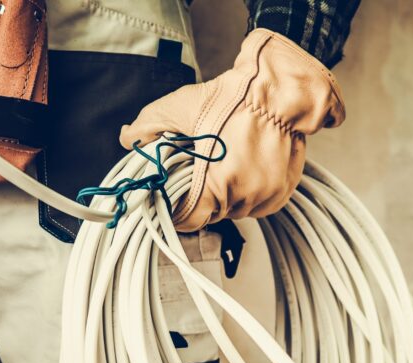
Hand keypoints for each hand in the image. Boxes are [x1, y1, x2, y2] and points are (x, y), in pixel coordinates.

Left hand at [120, 28, 345, 231]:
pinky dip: (249, 191)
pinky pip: (259, 203)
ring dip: (227, 194)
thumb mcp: (179, 107)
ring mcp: (266, 197)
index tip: (174, 195)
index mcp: (215, 187)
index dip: (177, 208)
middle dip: (202, 195)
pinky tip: (244, 166)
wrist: (278, 91)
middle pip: (213, 213)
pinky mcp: (283, 191)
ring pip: (236, 209)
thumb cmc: (232, 99)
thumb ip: (147, 127)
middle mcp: (244, 198)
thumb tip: (129, 139)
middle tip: (200, 168)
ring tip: (224, 163)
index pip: (188, 220)